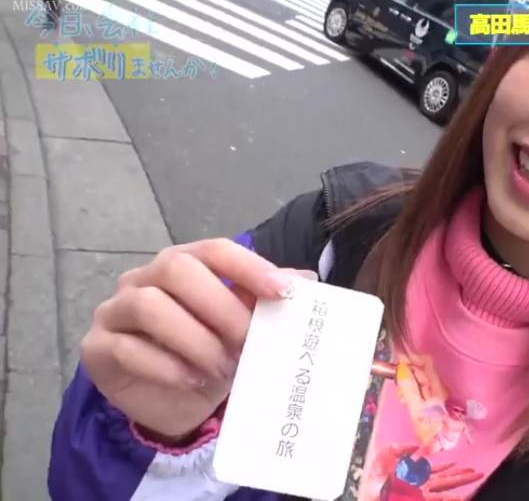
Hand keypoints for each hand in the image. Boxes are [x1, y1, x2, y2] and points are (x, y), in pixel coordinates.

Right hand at [80, 238, 314, 439]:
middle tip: (247, 341)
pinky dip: (168, 366)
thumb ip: (264, 300)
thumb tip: (305, 280)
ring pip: (149, 305)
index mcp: (183, 263)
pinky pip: (127, 348)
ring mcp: (114, 310)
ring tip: (223, 366)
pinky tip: (195, 380)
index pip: (216, 250)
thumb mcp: (243, 328)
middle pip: (177, 269)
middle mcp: (144, 278)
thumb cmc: (212, 354)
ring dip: (195, 339)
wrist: (176, 403)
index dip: (250, 267)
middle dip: (220, 307)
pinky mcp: (97, 347)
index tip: (284, 293)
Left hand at [360, 444, 483, 500]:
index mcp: (413, 476)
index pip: (437, 473)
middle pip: (446, 482)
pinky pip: (436, 500)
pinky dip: (448, 499)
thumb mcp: (385, 455)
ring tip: (475, 480)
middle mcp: (420, 487)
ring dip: (460, 487)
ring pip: (444, 492)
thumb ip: (401, 449)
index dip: (450, 469)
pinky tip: (460, 497)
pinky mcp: (417, 500)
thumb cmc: (372, 478)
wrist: (366, 496)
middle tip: (479, 473)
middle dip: (462, 477)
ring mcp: (419, 496)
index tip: (464, 465)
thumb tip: (419, 448)